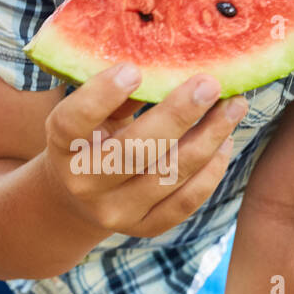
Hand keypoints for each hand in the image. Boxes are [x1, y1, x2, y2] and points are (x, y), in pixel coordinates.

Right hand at [41, 63, 244, 238]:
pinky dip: (210, 172)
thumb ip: (116, 96)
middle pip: (134, 150)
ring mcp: (113, 212)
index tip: (133, 69)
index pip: (73, 122)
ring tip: (232, 108)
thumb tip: (163, 65)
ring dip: (207, 139)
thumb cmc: (87, 138)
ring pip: (168, 175)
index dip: (101, 96)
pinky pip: (184, 202)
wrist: (75, 198)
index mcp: (61, 146)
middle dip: (178, 115)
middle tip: (210, 84)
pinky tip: (224, 143)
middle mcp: (83, 183)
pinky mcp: (143, 228)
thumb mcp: (89, 116)